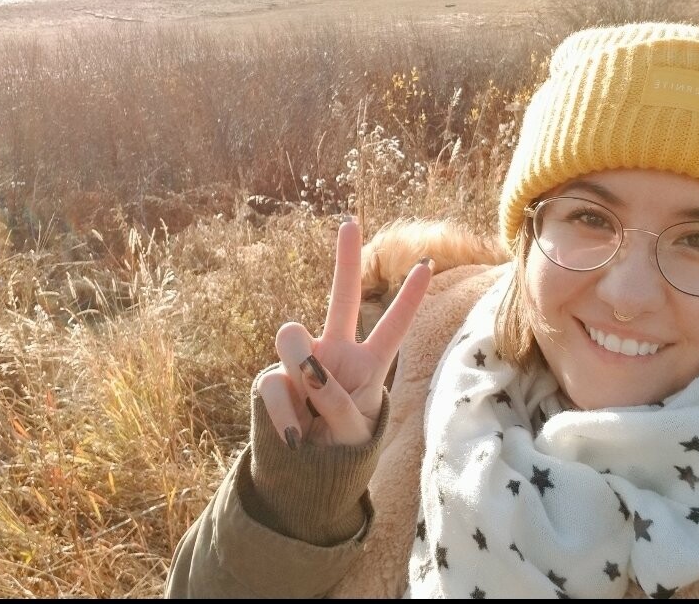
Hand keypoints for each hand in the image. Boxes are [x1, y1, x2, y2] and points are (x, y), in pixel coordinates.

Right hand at [257, 217, 432, 447]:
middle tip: (350, 221)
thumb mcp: (353, 432)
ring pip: (292, 338)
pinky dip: (284, 415)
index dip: (409, 298)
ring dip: (302, 374)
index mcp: (368, 365)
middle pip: (340, 299)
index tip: (427, 263)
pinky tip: (294, 435)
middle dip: (345, 259)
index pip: (393, 327)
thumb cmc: (340, 448)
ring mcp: (300, 364)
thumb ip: (334, 399)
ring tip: (311, 417)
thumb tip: (303, 369)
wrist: (304, 475)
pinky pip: (273, 386)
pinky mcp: (271, 380)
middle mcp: (335, 354)